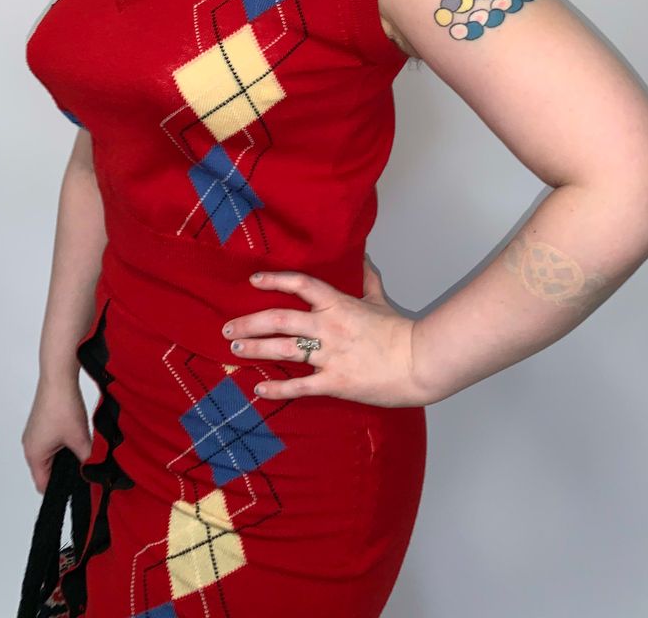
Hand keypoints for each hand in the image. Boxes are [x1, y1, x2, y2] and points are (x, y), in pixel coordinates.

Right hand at [21, 376, 92, 492]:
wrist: (58, 377)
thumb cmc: (62, 406)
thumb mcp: (79, 437)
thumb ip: (87, 459)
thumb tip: (94, 470)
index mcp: (34, 454)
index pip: (43, 485)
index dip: (61, 489)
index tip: (77, 487)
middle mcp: (30, 445)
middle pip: (46, 471)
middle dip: (65, 471)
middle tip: (83, 469)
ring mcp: (34, 433)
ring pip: (49, 455)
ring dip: (65, 455)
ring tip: (82, 450)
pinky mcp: (40, 422)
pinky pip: (50, 442)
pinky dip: (62, 443)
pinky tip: (77, 436)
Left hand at [220, 254, 431, 406]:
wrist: (419, 361)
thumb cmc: (400, 331)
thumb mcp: (380, 300)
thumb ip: (367, 279)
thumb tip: (363, 258)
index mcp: (338, 304)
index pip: (301, 284)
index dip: (275, 280)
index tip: (253, 281)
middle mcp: (328, 327)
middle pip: (279, 319)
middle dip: (249, 323)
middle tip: (228, 328)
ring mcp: (330, 355)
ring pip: (283, 349)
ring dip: (255, 349)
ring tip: (235, 350)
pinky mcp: (334, 382)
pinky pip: (299, 386)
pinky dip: (277, 388)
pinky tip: (259, 390)